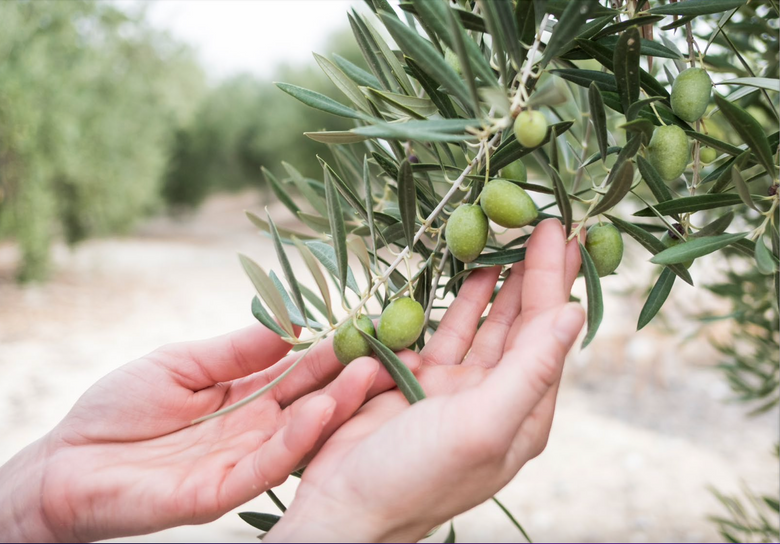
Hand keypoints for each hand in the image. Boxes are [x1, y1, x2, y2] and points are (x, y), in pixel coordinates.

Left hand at [0, 323, 414, 541]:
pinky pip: (266, 467)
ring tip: (367, 375)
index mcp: (244, 397)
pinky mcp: (221, 493)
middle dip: (346, 378)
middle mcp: (252, 431)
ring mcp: (239, 463)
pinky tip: (319, 412)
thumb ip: (234, 351)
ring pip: (298, 436)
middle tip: (385, 351)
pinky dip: (295, 440)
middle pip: (309, 403)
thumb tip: (288, 322)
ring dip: (334, 407)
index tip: (363, 327)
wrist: (65, 462)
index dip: (328, 352)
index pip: (297, 373)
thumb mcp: (181, 364)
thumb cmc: (118, 408)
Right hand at [266, 219, 584, 542]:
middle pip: (523, 323)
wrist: (344, 504)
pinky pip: (448, 330)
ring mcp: (458, 388)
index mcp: (523, 413)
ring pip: (487, 323)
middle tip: (545, 223)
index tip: (563, 233)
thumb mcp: (482, 425)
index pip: (548, 334)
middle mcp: (497, 398)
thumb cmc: (416, 475)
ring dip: (500, 282)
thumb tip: (576, 314)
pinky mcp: (420, 379)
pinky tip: (469, 271)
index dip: (556, 281)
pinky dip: (460, 301)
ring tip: (510, 238)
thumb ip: (530, 370)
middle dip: (535, 274)